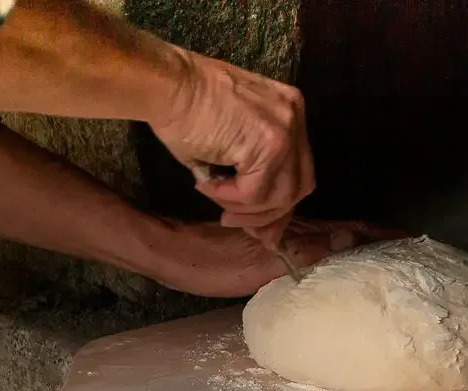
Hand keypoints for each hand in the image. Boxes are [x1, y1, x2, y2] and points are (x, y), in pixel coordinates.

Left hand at [149, 218, 407, 297]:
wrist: (175, 255)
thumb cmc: (213, 262)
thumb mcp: (262, 261)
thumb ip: (306, 251)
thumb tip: (351, 238)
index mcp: (302, 234)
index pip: (356, 231)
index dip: (385, 235)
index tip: (415, 242)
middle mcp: (302, 234)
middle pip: (354, 235)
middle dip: (384, 242)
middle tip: (415, 256)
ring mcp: (291, 240)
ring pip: (338, 240)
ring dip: (366, 248)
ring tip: (394, 262)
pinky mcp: (277, 248)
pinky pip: (319, 248)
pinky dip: (340, 252)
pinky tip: (349, 265)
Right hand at [150, 51, 314, 247]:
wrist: (167, 85)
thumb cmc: (185, 109)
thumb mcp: (230, 143)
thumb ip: (251, 176)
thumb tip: (263, 229)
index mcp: (290, 112)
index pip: (299, 170)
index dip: (278, 203)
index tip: (257, 225)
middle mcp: (295, 118)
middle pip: (299, 186)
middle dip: (267, 214)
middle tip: (234, 220)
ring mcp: (286, 130)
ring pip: (281, 195)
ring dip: (245, 208)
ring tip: (215, 198)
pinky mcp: (269, 144)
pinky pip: (256, 192)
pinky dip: (229, 197)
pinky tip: (206, 185)